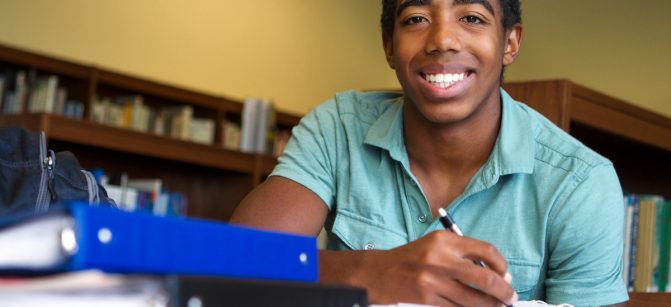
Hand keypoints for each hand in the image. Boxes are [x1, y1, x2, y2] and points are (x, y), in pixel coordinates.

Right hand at [322, 230, 517, 305]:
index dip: (502, 265)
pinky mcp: (426, 297)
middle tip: (510, 297)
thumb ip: (462, 253)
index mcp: (445, 240)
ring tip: (498, 306)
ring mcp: (433, 279)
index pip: (486, 250)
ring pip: (473, 299)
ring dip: (491, 305)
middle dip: (504, 291)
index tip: (506, 275)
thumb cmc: (410, 258)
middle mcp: (440, 258)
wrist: (379, 272)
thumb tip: (494, 272)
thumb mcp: (435, 245)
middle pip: (485, 278)